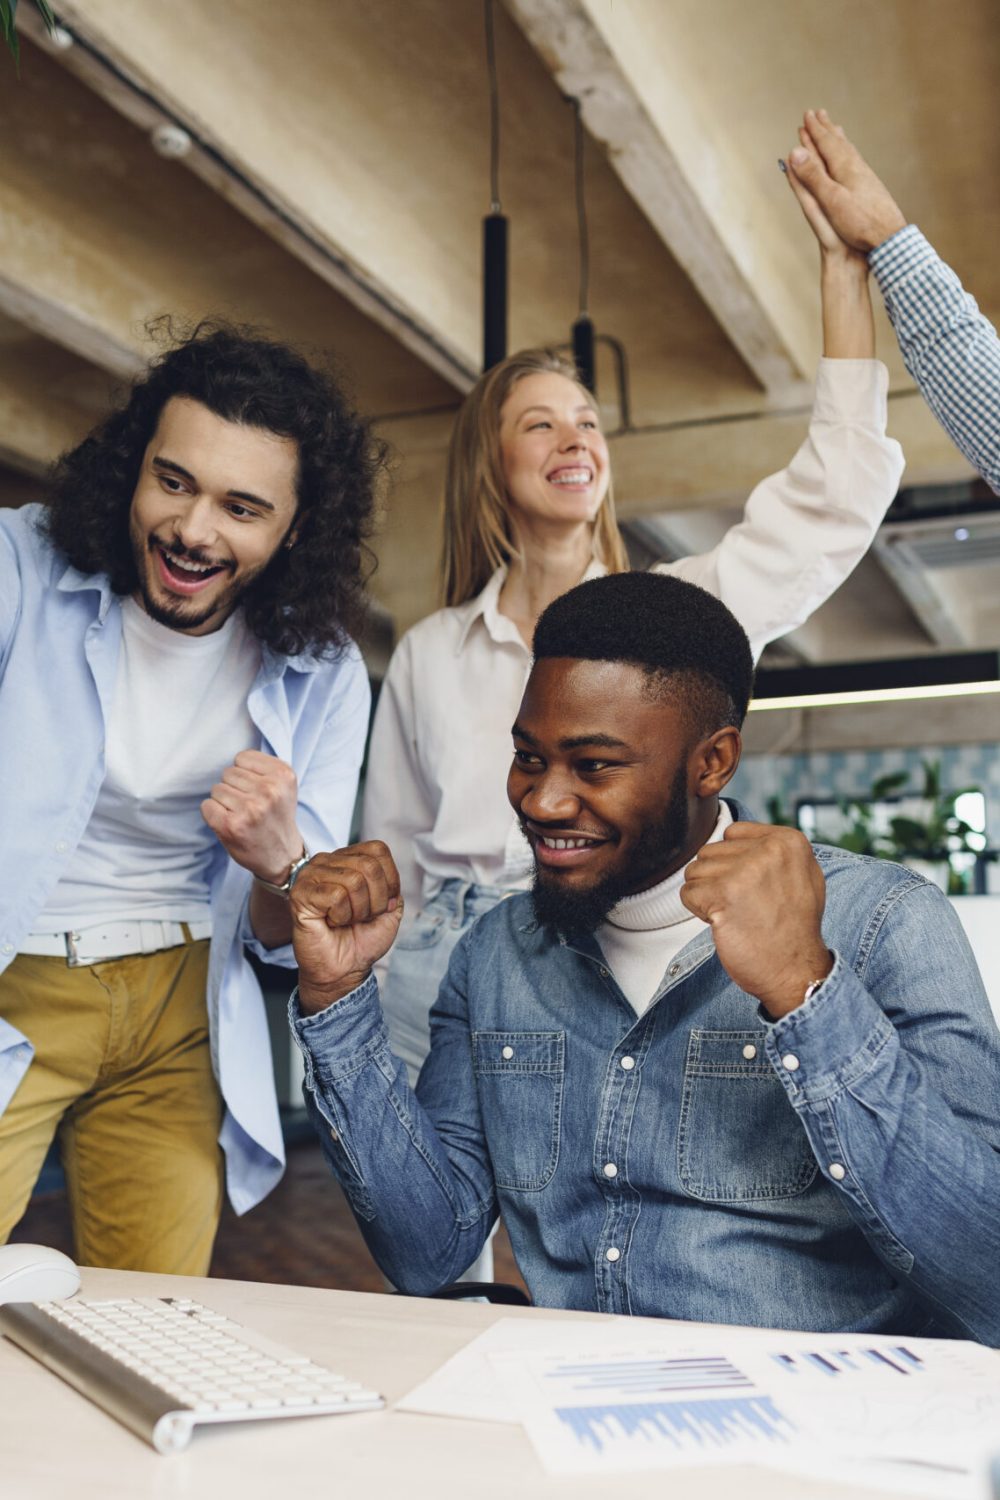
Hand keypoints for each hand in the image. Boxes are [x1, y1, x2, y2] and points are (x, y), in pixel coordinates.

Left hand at [201, 749, 302, 884]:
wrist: (283, 857)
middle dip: (234, 787)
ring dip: (224, 801)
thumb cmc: (277, 818)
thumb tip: (231, 759)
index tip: (257, 789)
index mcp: (283, 776)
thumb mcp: (283, 786)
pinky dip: (213, 813)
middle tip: (250, 806)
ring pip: (217, 788)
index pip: (242, 757)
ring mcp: (250, 809)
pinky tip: (230, 822)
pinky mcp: (231, 826)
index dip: (246, 773)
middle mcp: (269, 791)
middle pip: (228, 772)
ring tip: (242, 815)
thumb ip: (263, 768)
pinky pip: (207, 805)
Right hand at [291, 843, 403, 1012]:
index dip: (389, 880)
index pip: (378, 850)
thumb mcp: (390, 908)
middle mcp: (327, 861)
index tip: (380, 905)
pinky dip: (342, 916)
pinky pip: (336, 896)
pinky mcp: (300, 894)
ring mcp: (311, 875)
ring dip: (358, 911)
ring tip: (344, 920)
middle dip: (375, 900)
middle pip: (369, 866)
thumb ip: (393, 884)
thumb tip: (385, 876)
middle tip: (361, 917)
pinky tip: (331, 922)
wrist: (344, 969)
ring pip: (354, 881)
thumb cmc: (362, 938)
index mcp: (348, 858)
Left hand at [680, 822, 831, 1019]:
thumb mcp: (802, 876)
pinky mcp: (723, 893)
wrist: (795, 971)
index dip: (734, 863)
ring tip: (735, 914)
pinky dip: (698, 911)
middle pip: (710, 852)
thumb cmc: (794, 929)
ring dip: (707, 896)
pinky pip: (688, 892)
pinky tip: (724, 923)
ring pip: (695, 871)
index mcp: (789, 841)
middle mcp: (769, 849)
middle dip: (717, 880)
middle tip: (743, 906)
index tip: (754, 888)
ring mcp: (746, 870)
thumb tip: (732, 835)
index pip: (732, 834)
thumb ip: (772, 850)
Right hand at [787, 109, 905, 253]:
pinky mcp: (871, 187)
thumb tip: (794, 152)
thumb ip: (813, 176)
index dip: (815, 130)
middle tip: (819, 113)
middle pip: (838, 142)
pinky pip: (856, 161)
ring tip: (834, 128)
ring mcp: (865, 176)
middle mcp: (856, 167)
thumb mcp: (831, 200)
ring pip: (849, 150)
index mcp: (844, 167)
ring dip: (838, 138)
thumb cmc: (860, 222)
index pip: (826, 143)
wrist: (889, 237)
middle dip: (826, 128)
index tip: (806, 116)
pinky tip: (851, 159)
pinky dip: (849, 153)